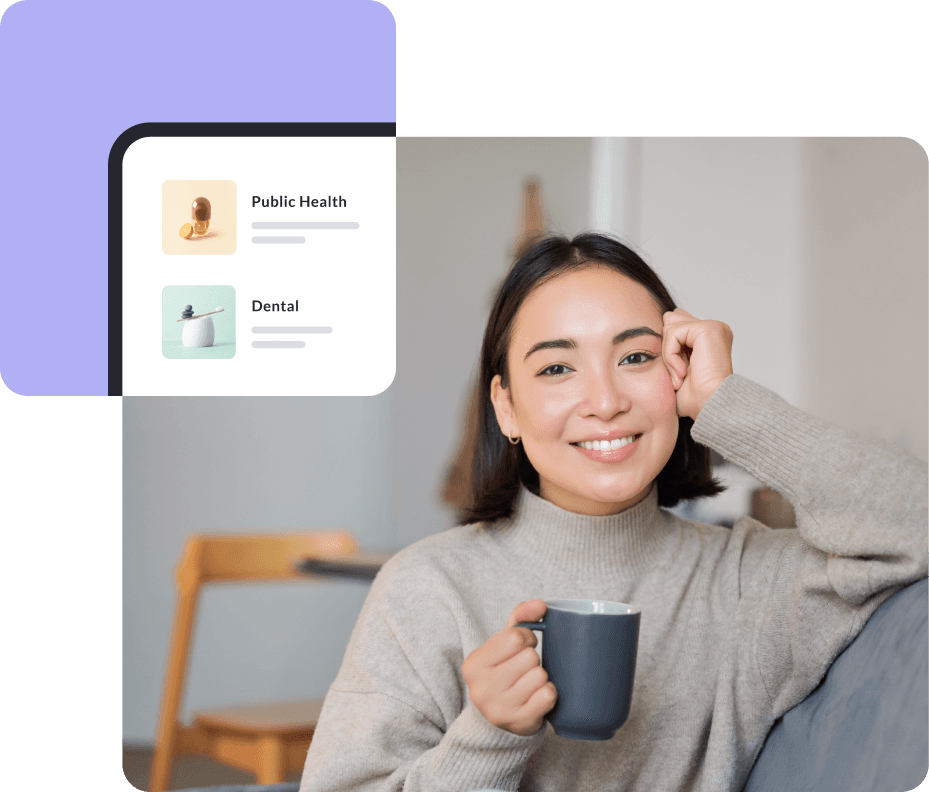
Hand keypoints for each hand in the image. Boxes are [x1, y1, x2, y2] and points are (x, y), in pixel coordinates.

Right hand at [461, 600, 556, 735]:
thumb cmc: (503, 672)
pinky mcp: (518, 723)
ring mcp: (499, 709)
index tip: (522, 647)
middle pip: (530, 657)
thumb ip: (521, 618)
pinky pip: (547, 696)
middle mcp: (481, 688)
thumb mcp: (504, 644)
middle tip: (524, 669)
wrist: (500, 719)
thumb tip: (541, 605)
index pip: (516, 637)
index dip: (527, 638)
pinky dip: (548, 694)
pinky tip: (537, 697)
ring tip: (529, 683)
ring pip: (540, 676)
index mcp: (474, 664)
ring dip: (541, 677)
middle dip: (533, 660)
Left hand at [662, 308, 733, 419]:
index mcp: (708, 337)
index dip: (669, 348)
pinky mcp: (707, 328)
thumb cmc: (695, 396)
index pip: (675, 325)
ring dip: (669, 355)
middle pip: (670, 320)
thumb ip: (670, 348)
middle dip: (668, 348)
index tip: (679, 374)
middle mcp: (713, 328)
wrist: (709, 405)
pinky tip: (683, 371)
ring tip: (681, 375)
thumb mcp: (676, 369)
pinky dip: (671, 355)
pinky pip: (672, 333)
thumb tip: (656, 331)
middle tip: (679, 373)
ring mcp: (712, 326)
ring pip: (669, 327)